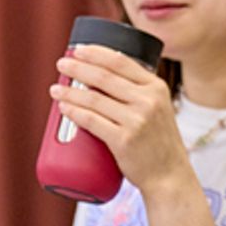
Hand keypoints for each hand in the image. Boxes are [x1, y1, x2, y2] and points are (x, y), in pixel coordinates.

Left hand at [51, 45, 189, 194]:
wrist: (169, 175)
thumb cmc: (158, 142)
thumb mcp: (158, 108)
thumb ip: (137, 93)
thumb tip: (100, 78)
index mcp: (156, 87)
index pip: (121, 61)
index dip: (96, 53)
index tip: (79, 50)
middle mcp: (148, 100)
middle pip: (104, 76)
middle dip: (78, 67)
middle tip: (62, 64)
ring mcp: (136, 120)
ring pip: (94, 98)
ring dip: (70, 91)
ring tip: (56, 89)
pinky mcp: (124, 140)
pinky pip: (91, 121)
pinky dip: (74, 112)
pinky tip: (64, 107)